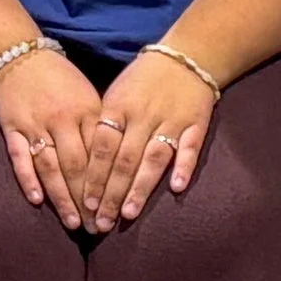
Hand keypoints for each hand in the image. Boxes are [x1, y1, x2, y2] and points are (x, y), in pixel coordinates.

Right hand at [0, 48, 103, 229]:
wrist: (21, 57)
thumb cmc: (62, 80)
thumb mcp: (89, 97)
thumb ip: (101, 129)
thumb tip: (118, 166)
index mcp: (87, 110)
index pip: (101, 154)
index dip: (109, 185)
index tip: (118, 212)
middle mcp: (62, 118)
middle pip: (77, 165)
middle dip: (88, 199)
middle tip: (97, 228)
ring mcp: (35, 124)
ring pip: (50, 166)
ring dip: (62, 197)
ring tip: (74, 223)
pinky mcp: (12, 128)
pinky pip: (20, 157)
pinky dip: (28, 179)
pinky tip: (37, 201)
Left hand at [83, 52, 216, 232]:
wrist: (185, 57)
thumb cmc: (142, 80)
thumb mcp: (115, 94)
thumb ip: (103, 127)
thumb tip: (83, 165)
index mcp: (118, 107)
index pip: (101, 147)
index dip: (93, 176)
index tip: (86, 204)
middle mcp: (143, 115)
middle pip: (125, 160)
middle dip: (111, 194)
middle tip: (101, 223)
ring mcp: (171, 120)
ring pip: (154, 158)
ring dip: (140, 187)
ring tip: (128, 213)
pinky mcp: (197, 124)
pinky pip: (190, 147)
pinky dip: (184, 166)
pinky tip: (177, 187)